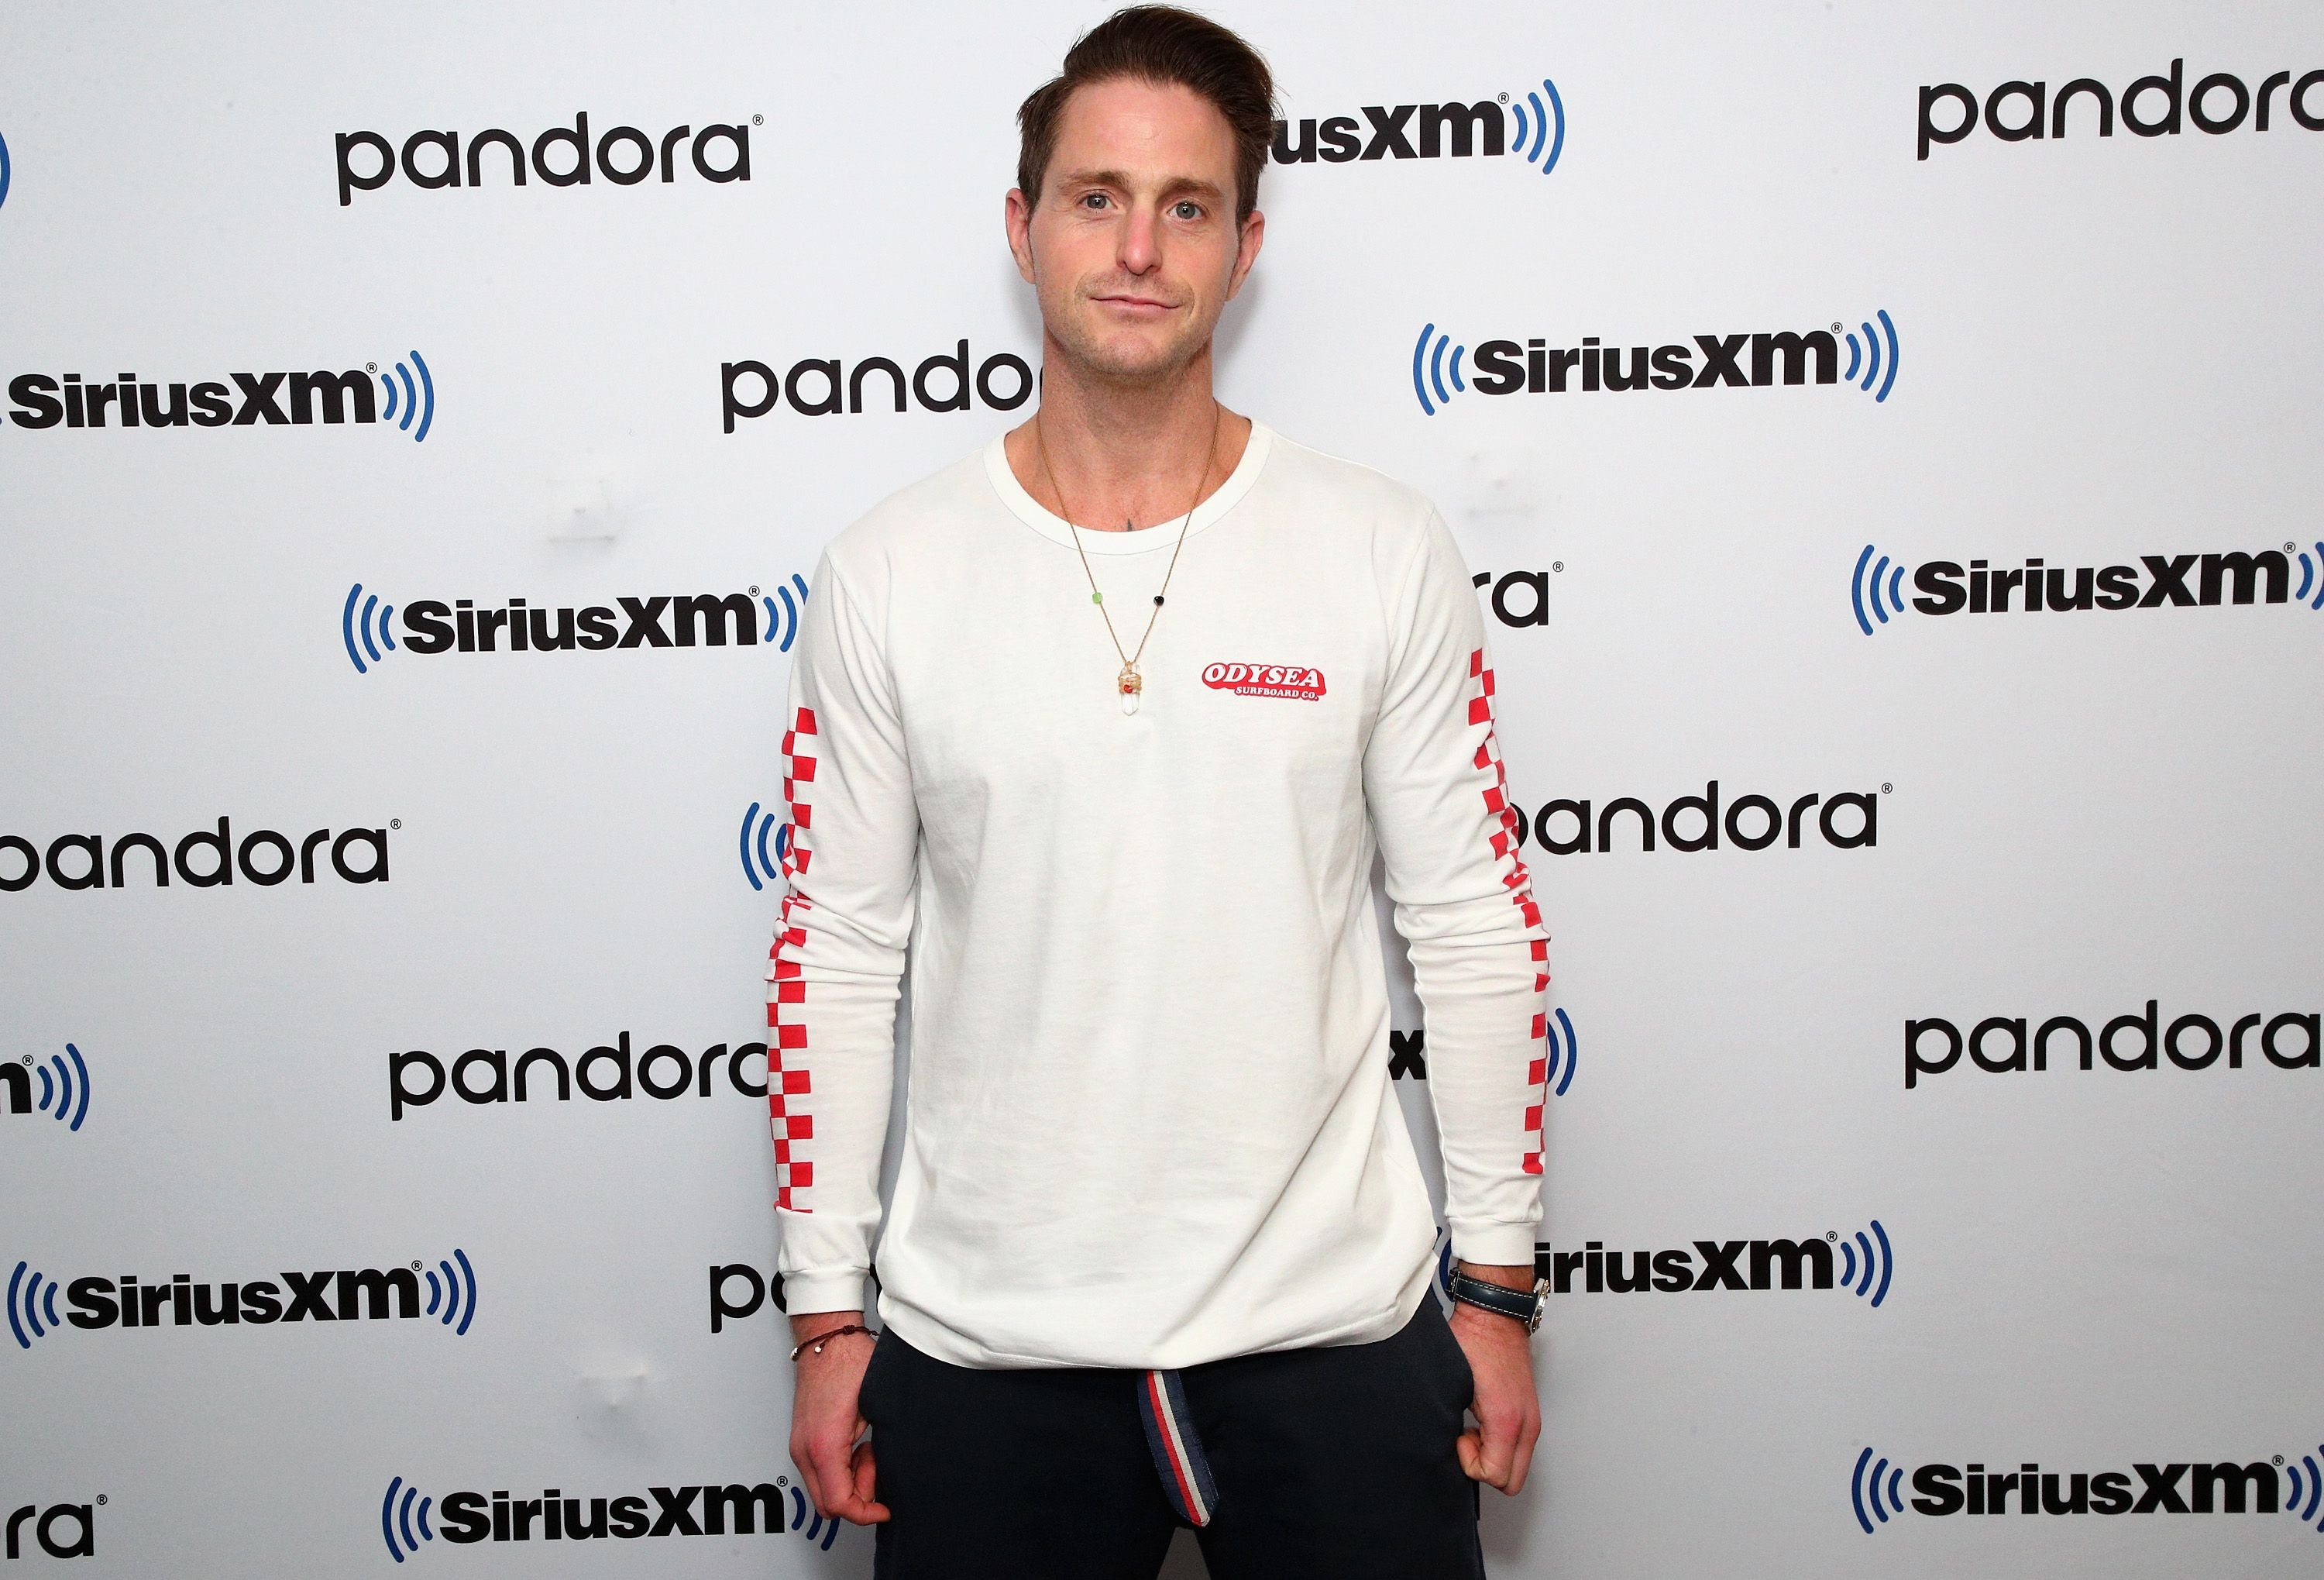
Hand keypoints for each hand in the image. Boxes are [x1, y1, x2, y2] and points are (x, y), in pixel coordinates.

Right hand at [787, 1314, 888, 1524]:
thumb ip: (882, 1449)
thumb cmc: (850, 1361)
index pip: (840, 1503)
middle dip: (858, 1496)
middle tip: (878, 1467)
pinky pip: (820, 1472)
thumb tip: (892, 1475)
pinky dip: (841, 1469)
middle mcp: (804, 1450)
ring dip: (850, 1481)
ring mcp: (799, 1445)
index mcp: (824, 1445)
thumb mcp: (878, 1408)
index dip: (866, 1513)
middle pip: (828, 1505)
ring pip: (823, 1490)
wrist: (827, 1337)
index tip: (885, 1508)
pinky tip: (857, 1445)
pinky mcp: (802, 1440)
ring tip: (869, 1450)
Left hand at [1447, 1264, 1541, 1494]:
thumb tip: (1441, 1447)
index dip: (1469, 1463)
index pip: (1494, 1476)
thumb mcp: (1451, 1385)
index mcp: (1507, 1420)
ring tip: (1473, 1429)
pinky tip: (1482, 1424)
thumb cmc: (1473, 1342)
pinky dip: (1499, 1446)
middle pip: (1512, 1482)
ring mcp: (1531, 1420)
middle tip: (1466, 1439)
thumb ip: (1449, 1422)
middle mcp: (1526, 1424)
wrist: (1494, 1316)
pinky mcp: (1530, 1414)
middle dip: (1485, 1469)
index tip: (1459, 1436)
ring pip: (1517, 1468)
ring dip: (1492, 1456)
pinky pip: (1518, 1449)